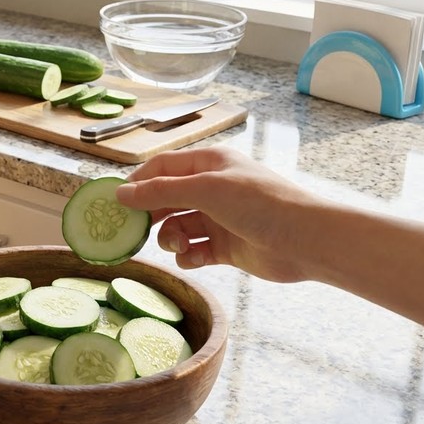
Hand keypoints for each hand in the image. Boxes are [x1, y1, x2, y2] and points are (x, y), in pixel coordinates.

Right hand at [115, 147, 322, 282]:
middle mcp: (212, 189)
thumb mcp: (205, 191)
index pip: (162, 167)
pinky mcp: (226, 247)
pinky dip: (189, 256)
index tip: (117, 202)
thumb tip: (121, 194)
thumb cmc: (260, 204)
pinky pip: (194, 250)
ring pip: (178, 226)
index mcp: (209, 165)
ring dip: (171, 238)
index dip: (138, 182)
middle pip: (167, 198)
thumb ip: (160, 192)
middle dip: (151, 214)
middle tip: (133, 230)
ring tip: (179, 245)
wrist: (305, 241)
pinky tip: (193, 258)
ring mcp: (219, 219)